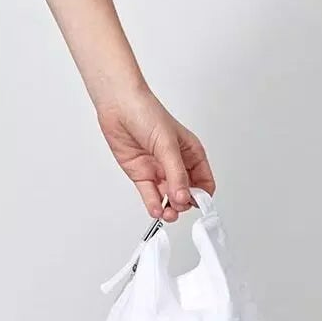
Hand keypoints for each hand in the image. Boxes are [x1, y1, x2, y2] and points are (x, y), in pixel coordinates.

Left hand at [94, 86, 214, 222]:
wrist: (118, 106)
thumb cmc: (146, 113)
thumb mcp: (167, 144)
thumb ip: (176, 173)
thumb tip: (183, 196)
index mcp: (191, 153)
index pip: (204, 182)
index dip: (202, 195)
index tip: (197, 203)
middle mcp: (176, 164)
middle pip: (186, 193)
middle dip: (184, 203)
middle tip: (178, 205)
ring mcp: (158, 170)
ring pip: (168, 197)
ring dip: (169, 209)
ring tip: (167, 214)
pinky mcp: (141, 174)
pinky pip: (150, 194)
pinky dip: (153, 205)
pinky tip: (156, 210)